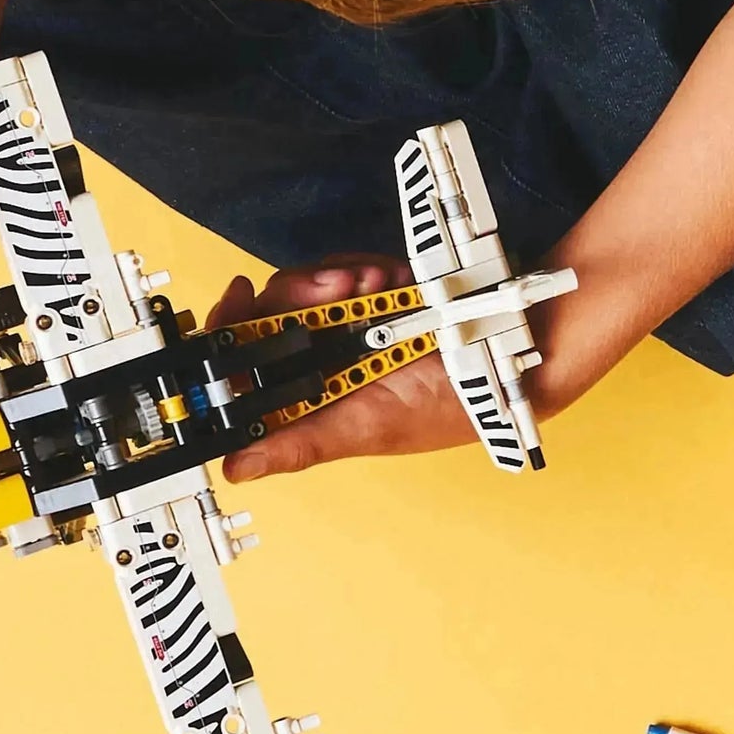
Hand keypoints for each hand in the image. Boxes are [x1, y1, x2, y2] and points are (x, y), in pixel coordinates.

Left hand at [209, 256, 487, 481]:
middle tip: (335, 291)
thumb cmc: (443, 409)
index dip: (224, 331)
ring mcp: (340, 326)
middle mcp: (314, 362)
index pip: (240, 364)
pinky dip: (359, 267)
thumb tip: (235, 467)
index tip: (236, 298)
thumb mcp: (364, 430)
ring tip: (372, 285)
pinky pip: (339, 266)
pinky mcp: (367, 294)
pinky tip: (387, 279)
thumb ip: (300, 444)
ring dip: (331, 279)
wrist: (509, 358)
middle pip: (264, 314)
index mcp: (303, 399)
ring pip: (298, 287)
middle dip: (294, 295)